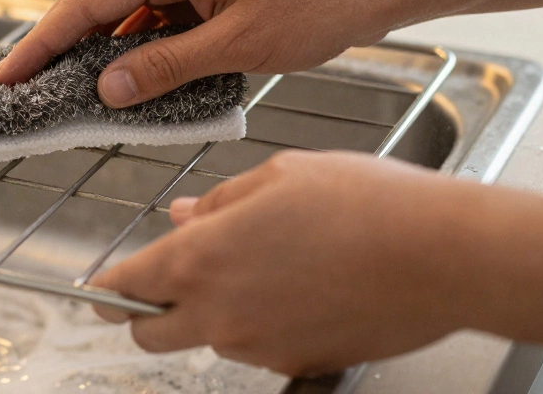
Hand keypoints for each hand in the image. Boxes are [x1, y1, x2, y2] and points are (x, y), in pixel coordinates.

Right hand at [0, 0, 408, 106]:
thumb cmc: (314, 7)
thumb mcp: (237, 46)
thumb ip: (167, 67)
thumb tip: (106, 88)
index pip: (87, 1)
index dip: (42, 41)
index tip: (7, 74)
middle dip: (57, 44)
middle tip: (21, 86)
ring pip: (123, 10)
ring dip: (97, 49)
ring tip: (63, 90)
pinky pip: (153, 16)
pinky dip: (133, 47)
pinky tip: (125, 78)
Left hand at [90, 152, 481, 375]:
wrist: (444, 256)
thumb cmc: (367, 204)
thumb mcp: (279, 177)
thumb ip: (218, 202)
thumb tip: (185, 215)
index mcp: (202, 258)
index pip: (127, 285)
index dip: (106, 284)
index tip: (98, 285)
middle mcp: (221, 313)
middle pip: (149, 334)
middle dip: (146, 311)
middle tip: (164, 283)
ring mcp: (259, 347)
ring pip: (208, 338)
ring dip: (212, 311)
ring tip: (263, 263)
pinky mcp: (298, 364)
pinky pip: (257, 348)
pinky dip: (260, 324)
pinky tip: (298, 286)